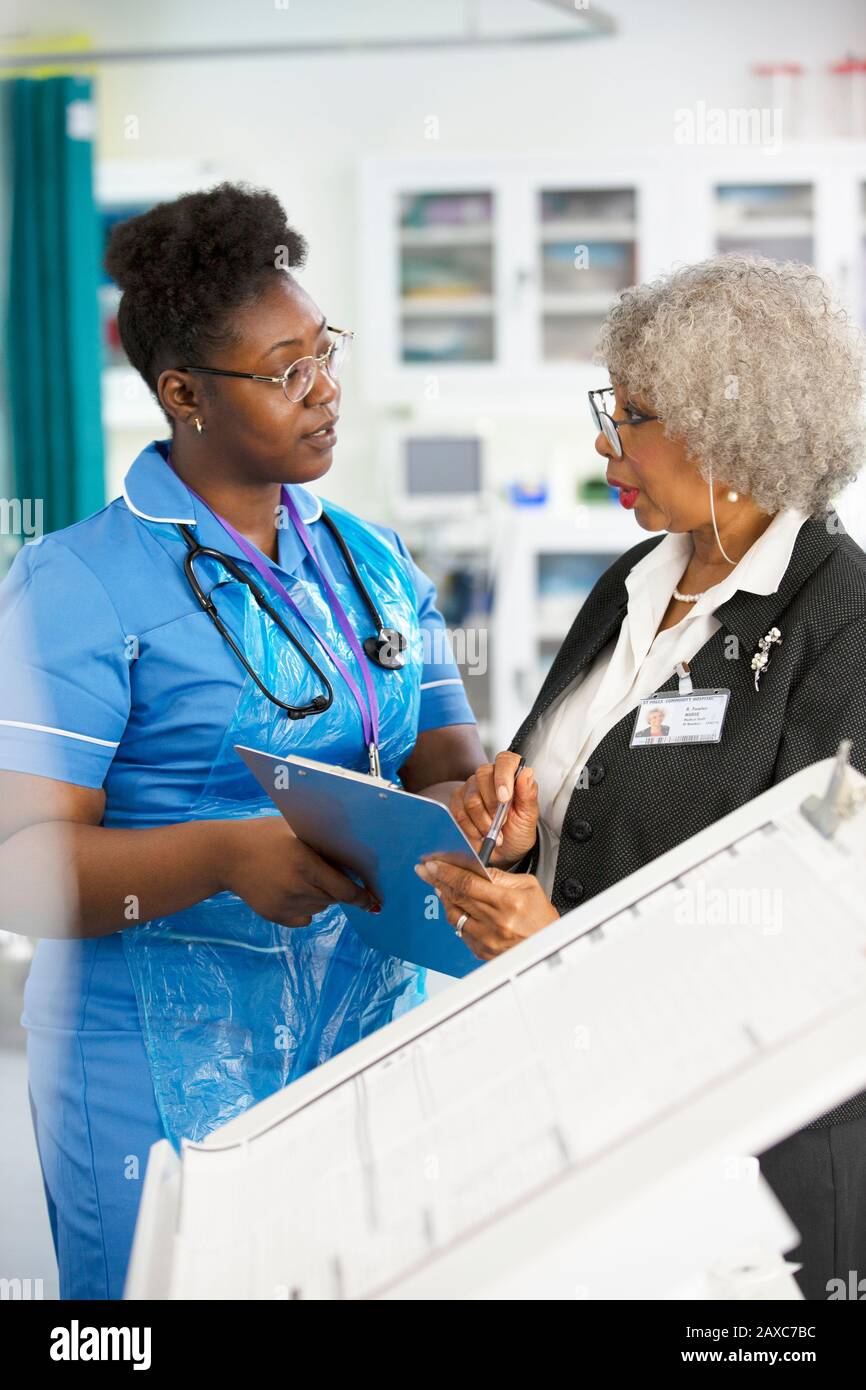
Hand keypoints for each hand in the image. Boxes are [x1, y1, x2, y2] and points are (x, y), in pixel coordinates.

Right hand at [216, 815, 378, 927]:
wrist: (225, 855)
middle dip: (339, 889)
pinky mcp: (275, 916)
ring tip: (302, 876)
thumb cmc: (264, 835)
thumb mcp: (295, 830)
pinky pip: (305, 917)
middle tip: (327, 872)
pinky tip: (292, 889)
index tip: (373, 901)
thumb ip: (323, 844)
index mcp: (305, 863)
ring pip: (320, 907)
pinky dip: (306, 907)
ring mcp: (285, 905)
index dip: (362, 896)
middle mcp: (297, 888)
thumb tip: (355, 858)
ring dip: (322, 896)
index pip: (344, 889)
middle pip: (334, 899)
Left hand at [414, 858, 556, 960]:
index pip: (468, 882)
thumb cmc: (542, 918)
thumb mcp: (529, 886)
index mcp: (508, 902)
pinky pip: (460, 931)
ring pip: (453, 915)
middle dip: (437, 880)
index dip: (447, 872)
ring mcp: (487, 939)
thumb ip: (500, 876)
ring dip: (443, 898)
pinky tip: (454, 906)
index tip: (433, 864)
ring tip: (439, 886)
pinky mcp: (482, 951)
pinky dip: (455, 916)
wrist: (548, 947)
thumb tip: (476, 868)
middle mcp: (495, 922)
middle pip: (456, 896)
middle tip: (426, 870)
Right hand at [449, 752, 538, 867]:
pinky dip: (471, 828)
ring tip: (493, 832)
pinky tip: (480, 834)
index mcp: (511, 774)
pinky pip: (459, 813)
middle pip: (483, 776)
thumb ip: (528, 794)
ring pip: (471, 799)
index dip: (503, 777)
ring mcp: (471, 788)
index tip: (505, 798)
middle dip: (492, 805)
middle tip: (501, 822)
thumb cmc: (518, 830)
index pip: (505, 760)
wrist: (505, 851)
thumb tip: (526, 773)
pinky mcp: (458, 802)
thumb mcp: (529, 816)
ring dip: (483, 822)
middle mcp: (489, 776)